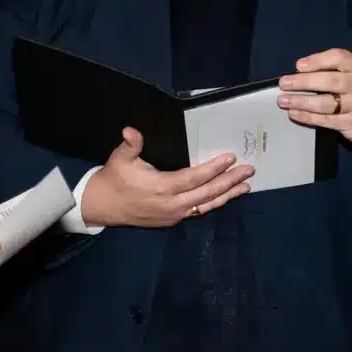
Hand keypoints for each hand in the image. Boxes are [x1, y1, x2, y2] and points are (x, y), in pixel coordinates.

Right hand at [81, 128, 254, 227]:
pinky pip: (198, 211)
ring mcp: (174, 214)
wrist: (102, 207)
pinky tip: (224, 196)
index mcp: (162, 188)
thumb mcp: (120, 159)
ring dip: (227, 195)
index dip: (214, 168)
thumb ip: (130, 145)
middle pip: (208, 193)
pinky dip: (213, 203)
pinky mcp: (172, 220)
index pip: (195, 178)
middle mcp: (172, 204)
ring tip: (245, 186)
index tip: (231, 158)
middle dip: (230, 181)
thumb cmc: (114, 179)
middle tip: (249, 171)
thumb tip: (131, 131)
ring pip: (206, 205)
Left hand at [277, 48, 351, 146]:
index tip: (299, 65)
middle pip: (330, 81)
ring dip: (301, 102)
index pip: (339, 58)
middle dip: (304, 82)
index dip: (318, 61)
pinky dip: (307, 117)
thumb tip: (298, 72)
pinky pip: (325, 120)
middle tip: (284, 83)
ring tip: (283, 101)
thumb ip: (332, 69)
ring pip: (326, 103)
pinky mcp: (350, 123)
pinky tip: (294, 114)